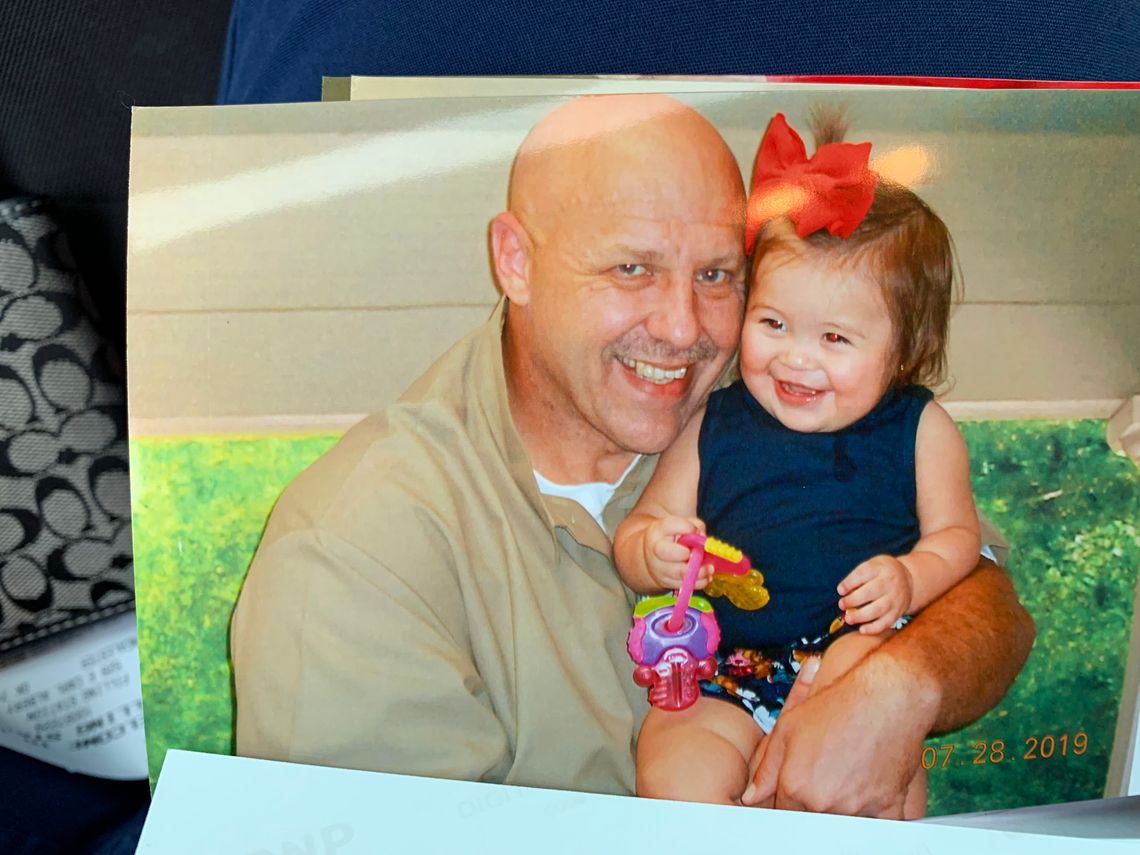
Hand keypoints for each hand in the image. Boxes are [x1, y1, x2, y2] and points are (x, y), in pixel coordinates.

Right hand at [643, 516, 710, 590]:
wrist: (653, 557)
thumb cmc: (671, 538)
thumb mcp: (681, 526)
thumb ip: (694, 526)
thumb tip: (703, 538)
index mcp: (658, 531)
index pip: (669, 526)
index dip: (686, 527)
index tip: (695, 531)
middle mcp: (655, 550)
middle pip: (668, 553)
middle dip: (687, 554)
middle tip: (699, 553)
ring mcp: (660, 568)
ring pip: (679, 573)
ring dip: (698, 572)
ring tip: (709, 568)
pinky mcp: (667, 582)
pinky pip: (685, 585)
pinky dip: (699, 582)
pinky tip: (706, 576)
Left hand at [741, 651, 936, 816]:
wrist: (887, 697)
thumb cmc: (836, 706)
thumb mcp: (788, 728)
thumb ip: (767, 769)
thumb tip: (752, 797)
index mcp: (796, 786)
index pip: (784, 811)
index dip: (789, 799)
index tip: (797, 790)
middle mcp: (824, 803)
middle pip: (813, 818)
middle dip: (813, 804)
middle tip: (824, 776)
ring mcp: (858, 808)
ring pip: (843, 822)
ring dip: (842, 809)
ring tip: (847, 776)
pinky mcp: (889, 808)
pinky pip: (880, 828)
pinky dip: (874, 817)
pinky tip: (871, 795)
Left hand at [838, 554, 912, 634]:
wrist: (908, 580)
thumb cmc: (881, 573)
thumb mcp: (872, 566)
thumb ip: (857, 577)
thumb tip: (843, 593)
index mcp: (880, 569)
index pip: (864, 573)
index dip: (850, 583)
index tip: (840, 590)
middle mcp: (889, 583)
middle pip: (871, 592)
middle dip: (853, 600)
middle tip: (841, 604)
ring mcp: (895, 599)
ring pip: (878, 609)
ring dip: (861, 616)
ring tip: (848, 618)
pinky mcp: (897, 612)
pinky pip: (886, 622)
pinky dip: (873, 628)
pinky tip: (862, 630)